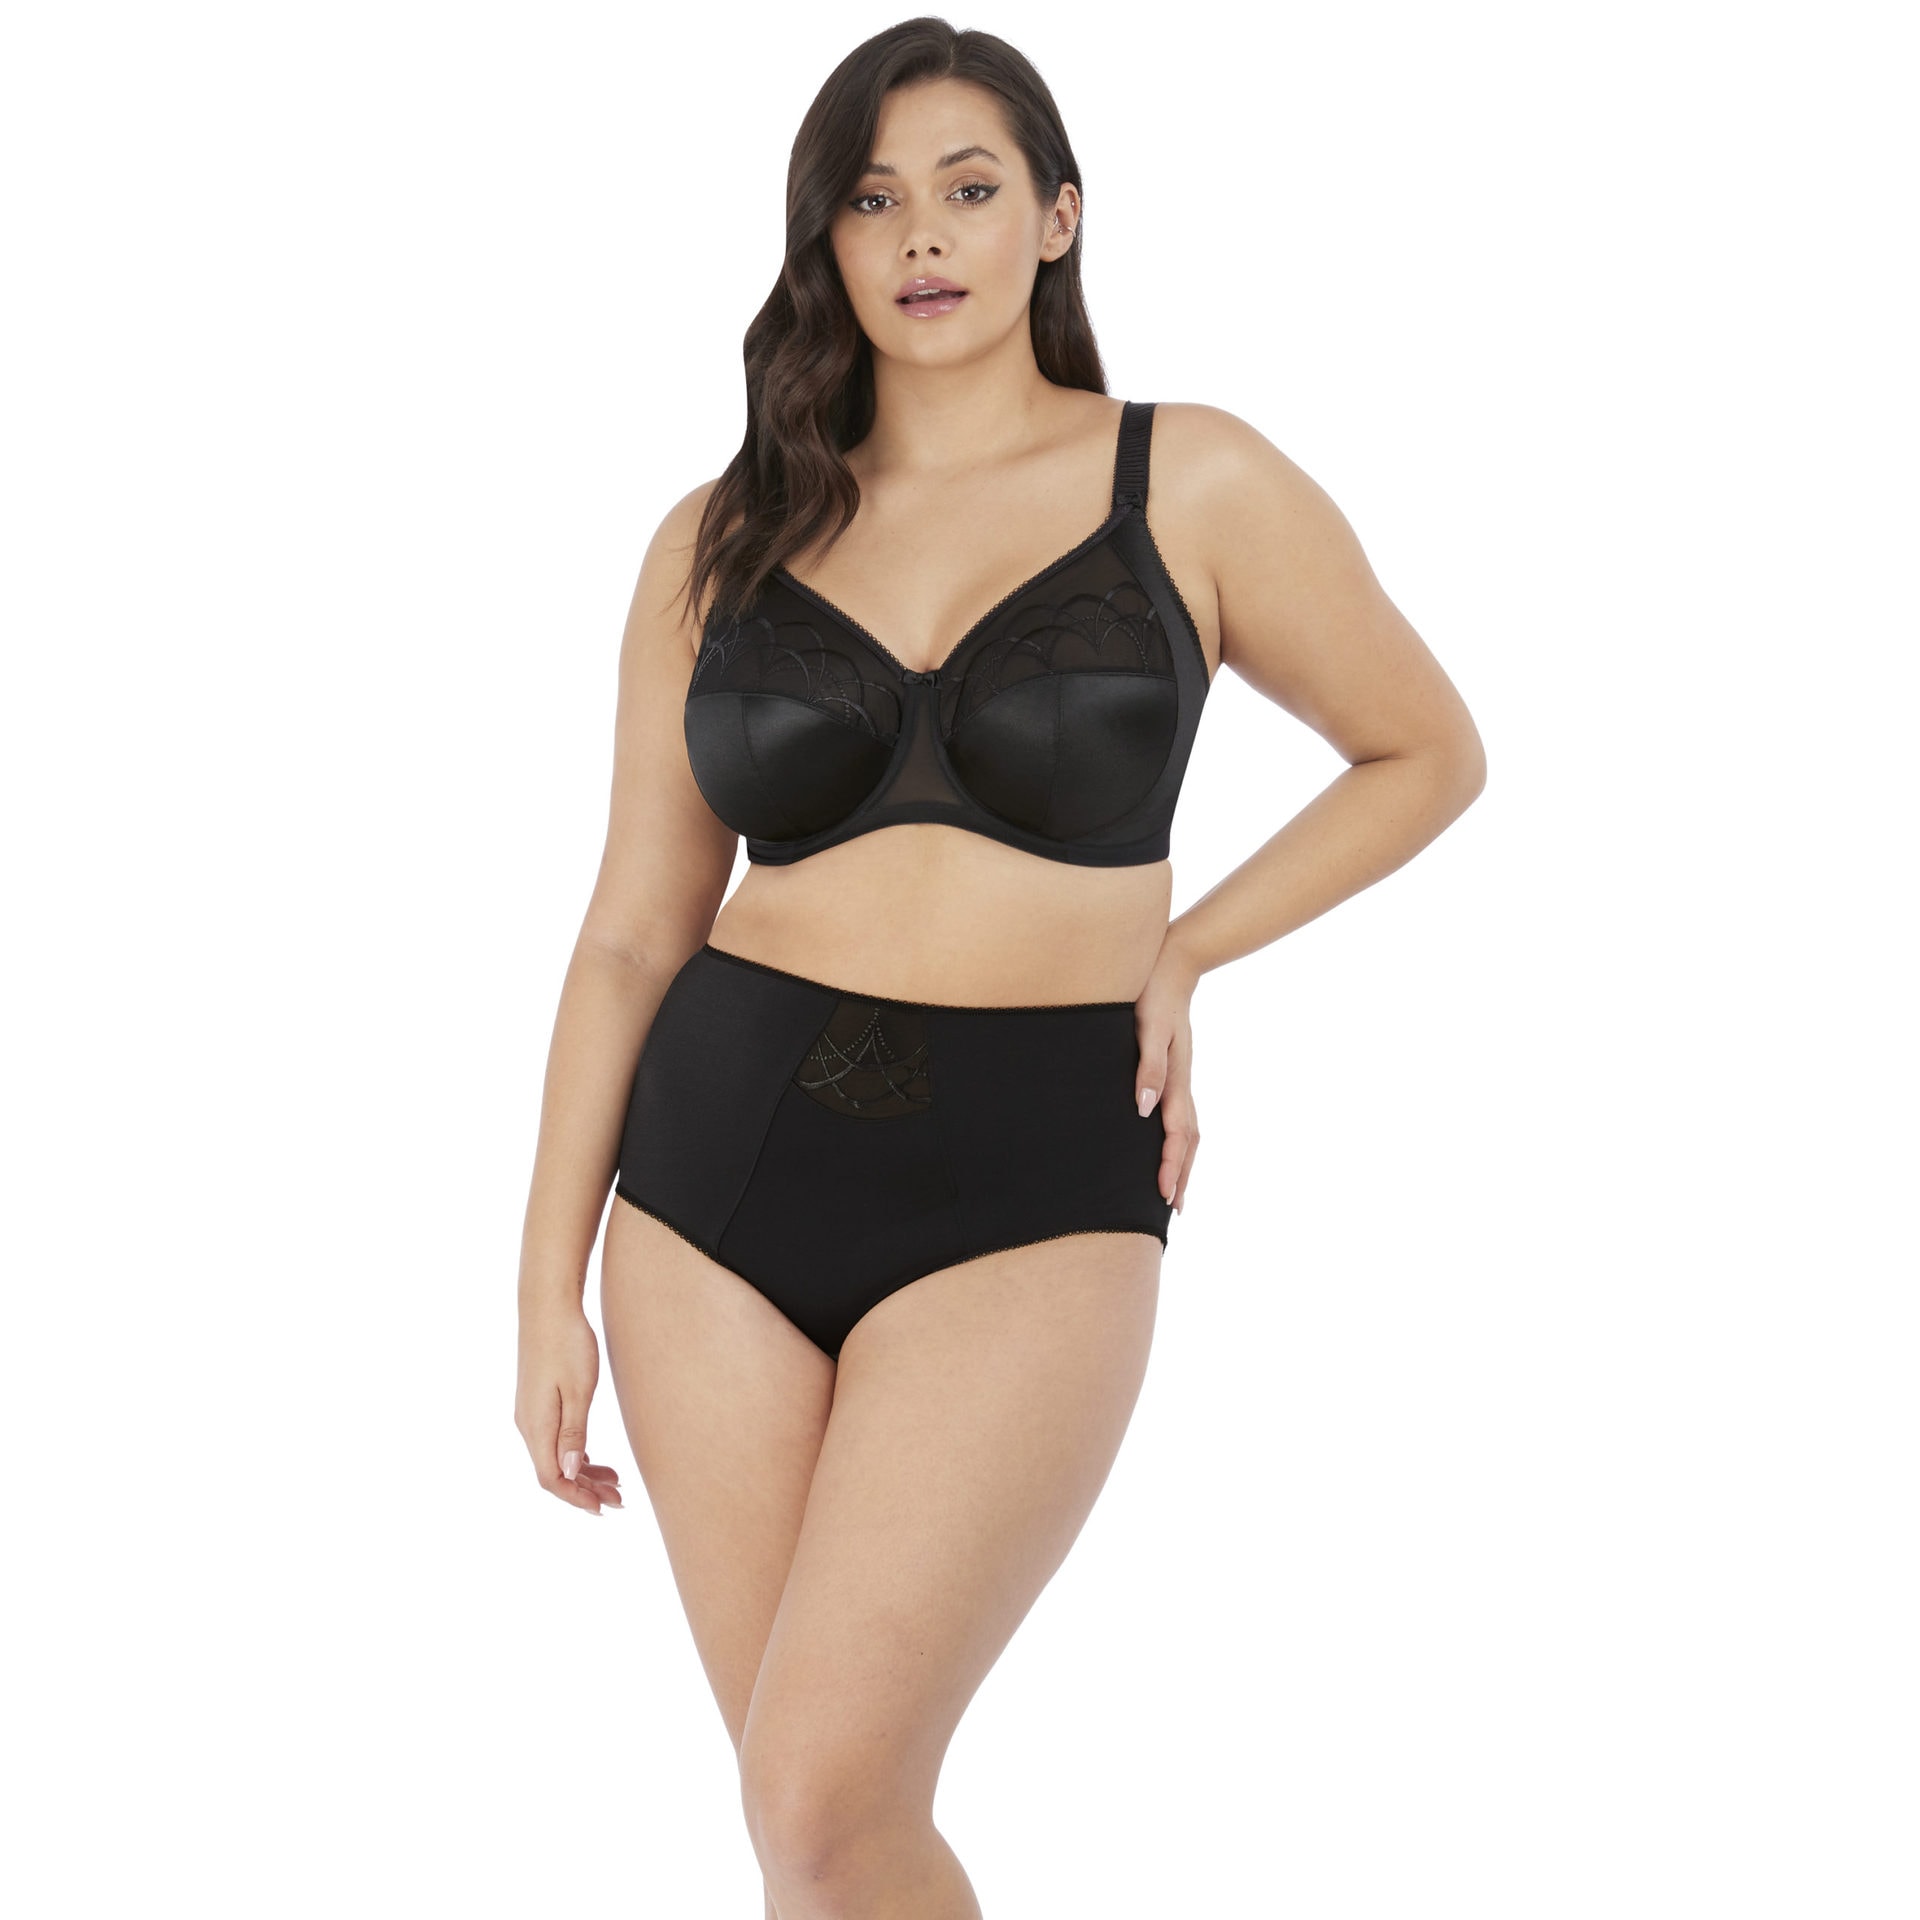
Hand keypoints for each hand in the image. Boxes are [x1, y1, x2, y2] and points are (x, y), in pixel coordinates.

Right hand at [515, 1292, 623, 1514]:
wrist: (548, 1305)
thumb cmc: (567, 1343)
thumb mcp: (578, 1389)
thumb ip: (573, 1432)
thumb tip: (568, 1474)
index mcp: (536, 1426)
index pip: (551, 1478)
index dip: (576, 1497)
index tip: (604, 1508)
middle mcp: (528, 1425)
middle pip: (554, 1472)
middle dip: (585, 1490)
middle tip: (619, 1499)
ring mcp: (531, 1413)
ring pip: (555, 1457)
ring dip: (582, 1473)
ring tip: (615, 1482)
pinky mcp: (537, 1402)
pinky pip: (554, 1440)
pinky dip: (575, 1453)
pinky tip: (594, 1459)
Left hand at [1133, 941, 1201, 1214]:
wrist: (1171, 964)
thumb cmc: (1153, 996)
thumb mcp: (1147, 1028)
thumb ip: (1147, 1066)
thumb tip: (1143, 1108)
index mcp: (1176, 1078)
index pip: (1178, 1133)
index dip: (1171, 1165)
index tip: (1163, 1195)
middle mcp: (1182, 1082)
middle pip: (1189, 1138)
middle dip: (1181, 1173)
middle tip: (1173, 1207)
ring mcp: (1181, 1076)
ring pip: (1189, 1129)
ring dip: (1183, 1161)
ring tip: (1175, 1189)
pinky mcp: (1173, 1069)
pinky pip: (1180, 1113)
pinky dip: (1179, 1138)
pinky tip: (1166, 1144)